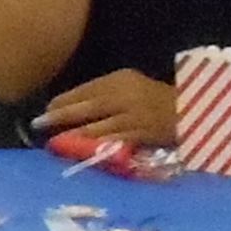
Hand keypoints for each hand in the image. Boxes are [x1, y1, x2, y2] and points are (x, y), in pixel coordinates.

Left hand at [37, 68, 177, 146]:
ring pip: (98, 125)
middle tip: (39, 123)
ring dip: (75, 134)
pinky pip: (114, 140)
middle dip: (61, 115)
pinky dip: (97, 145)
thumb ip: (105, 95)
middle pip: (88, 105)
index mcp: (121, 79)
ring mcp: (134, 114)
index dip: (64, 100)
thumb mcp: (131, 88)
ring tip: (55, 141)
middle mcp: (126, 94)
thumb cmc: (157, 101)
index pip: (86, 89)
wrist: (191, 113)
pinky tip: (83, 151)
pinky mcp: (142, 133)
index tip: (45, 110)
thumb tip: (71, 108)